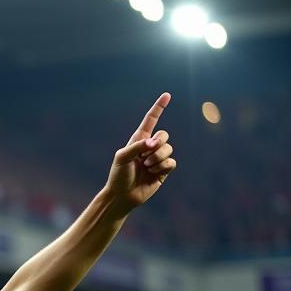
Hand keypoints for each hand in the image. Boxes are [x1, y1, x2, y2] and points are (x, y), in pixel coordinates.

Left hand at [104, 93, 176, 210]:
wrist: (122, 196)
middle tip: (145, 155)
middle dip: (157, 143)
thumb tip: (154, 142)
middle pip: (164, 135)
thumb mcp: (122, 157)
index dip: (159, 108)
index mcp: (138, 140)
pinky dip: (162, 167)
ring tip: (146, 166)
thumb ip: (137, 146)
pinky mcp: (163, 171)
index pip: (150, 120)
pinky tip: (152, 173)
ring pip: (169, 149)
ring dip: (157, 158)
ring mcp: (157, 158)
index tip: (167, 95)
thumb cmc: (118, 176)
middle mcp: (149, 147)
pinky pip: (171, 162)